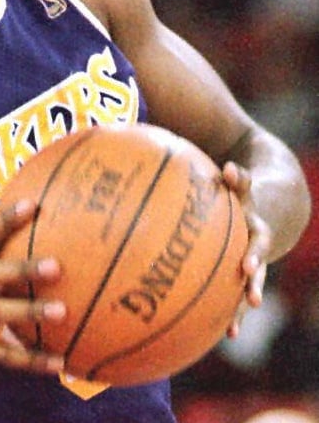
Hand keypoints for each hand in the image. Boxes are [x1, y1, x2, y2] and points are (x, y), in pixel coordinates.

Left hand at [221, 161, 272, 337]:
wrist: (277, 209)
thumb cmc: (246, 196)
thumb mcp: (244, 186)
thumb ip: (238, 179)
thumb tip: (229, 167)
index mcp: (256, 224)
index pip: (255, 233)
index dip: (252, 247)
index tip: (247, 264)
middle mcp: (258, 245)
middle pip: (258, 262)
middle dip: (254, 277)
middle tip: (252, 294)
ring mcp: (253, 262)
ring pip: (249, 285)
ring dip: (241, 305)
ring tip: (233, 328)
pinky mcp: (245, 274)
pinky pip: (238, 294)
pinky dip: (233, 311)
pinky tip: (225, 334)